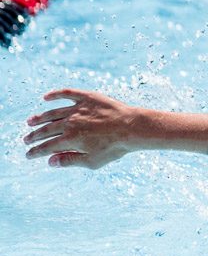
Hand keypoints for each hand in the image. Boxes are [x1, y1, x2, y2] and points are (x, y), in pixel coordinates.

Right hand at [24, 89, 144, 169]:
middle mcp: (70, 123)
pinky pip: (67, 93)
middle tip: (26, 139)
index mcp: (70, 139)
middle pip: (46, 130)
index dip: (35, 151)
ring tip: (30, 121)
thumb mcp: (93, 161)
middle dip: (34, 136)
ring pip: (52, 112)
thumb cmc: (115, 147)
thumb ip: (70, 160)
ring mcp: (78, 109)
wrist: (133, 128)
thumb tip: (50, 162)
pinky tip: (46, 98)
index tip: (28, 155)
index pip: (46, 147)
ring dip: (40, 118)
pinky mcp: (87, 97)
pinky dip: (55, 95)